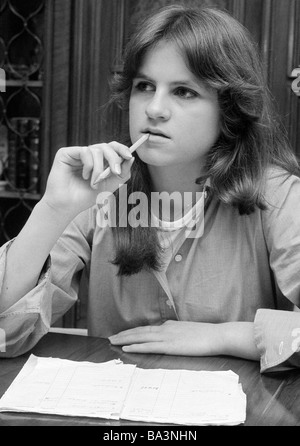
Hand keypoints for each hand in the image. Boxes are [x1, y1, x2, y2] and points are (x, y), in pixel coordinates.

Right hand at [43, 142, 133, 216]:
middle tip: (116, 172)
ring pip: (96, 150)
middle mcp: (88, 155)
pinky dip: (89, 165)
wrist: (68, 206)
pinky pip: (85, 151)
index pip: (112, 148)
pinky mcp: (66, 153)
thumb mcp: (110, 185)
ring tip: (94, 183)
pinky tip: (84, 176)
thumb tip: (131, 158)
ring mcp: (77, 153)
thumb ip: (122, 173)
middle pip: (106, 146)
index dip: (121, 149)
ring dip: (99, 169)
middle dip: (114, 159)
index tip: (129, 155)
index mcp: (98, 160)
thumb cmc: (86, 196)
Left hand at [109, 320, 224, 355]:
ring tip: (113, 341)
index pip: (146, 329)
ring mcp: (167, 337)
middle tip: (110, 337)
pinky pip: (149, 346)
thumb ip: (176, 332)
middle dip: (124, 334)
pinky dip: (136, 346)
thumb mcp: (187, 331)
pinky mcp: (170, 346)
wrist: (216, 335)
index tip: (122, 334)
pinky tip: (127, 347)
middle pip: (140, 331)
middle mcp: (165, 329)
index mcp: (169, 326)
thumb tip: (167, 334)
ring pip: (141, 337)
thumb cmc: (205, 335)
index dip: (133, 331)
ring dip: (125, 339)